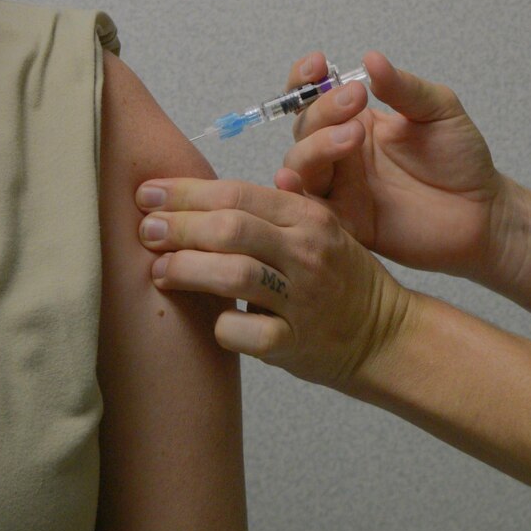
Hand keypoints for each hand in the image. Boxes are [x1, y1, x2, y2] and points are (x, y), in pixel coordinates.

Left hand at [139, 173, 413, 389]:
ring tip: (159, 271)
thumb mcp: (321, 228)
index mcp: (309, 217)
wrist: (385, 335)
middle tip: (145, 231)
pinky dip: (219, 326)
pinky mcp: (295, 344)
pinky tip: (205, 320)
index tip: (148, 193)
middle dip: (178, 227)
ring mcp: (303, 299)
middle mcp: (307, 252)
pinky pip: (245, 333)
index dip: (185, 192)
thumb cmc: (340, 278)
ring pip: (234, 274)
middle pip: (230, 229)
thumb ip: (275, 206)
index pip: (237, 194)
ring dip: (187, 270)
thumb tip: (206, 186)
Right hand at [284, 51, 511, 282]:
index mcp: (357, 121)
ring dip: (315, 146)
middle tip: (355, 100)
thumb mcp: (439, 110)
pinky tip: (293, 181)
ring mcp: (341, 188)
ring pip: (300, 165)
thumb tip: (372, 59)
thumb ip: (404, 88)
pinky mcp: (346, 222)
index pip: (314, 96)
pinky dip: (294, 196)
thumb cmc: (461, 158)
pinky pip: (308, 211)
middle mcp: (341, 153)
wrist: (483, 211)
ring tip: (352, 135)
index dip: (305, 79)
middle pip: (304, 126)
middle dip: (323, 109)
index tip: (319, 65)